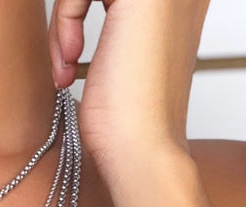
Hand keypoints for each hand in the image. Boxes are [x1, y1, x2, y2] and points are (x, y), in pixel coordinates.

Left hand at [48, 0, 209, 179]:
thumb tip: (80, 4)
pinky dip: (64, 19)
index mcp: (180, 3)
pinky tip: (70, 59)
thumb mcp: (122, 55)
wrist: (141, 153)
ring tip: (66, 65)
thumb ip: (117, 21)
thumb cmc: (128, 122)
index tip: (72, 56)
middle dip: (72, 16)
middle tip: (67, 60)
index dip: (84, 14)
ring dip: (65, 23)